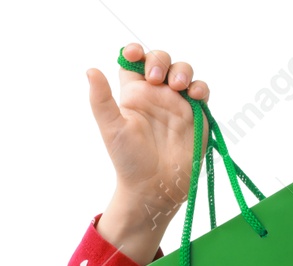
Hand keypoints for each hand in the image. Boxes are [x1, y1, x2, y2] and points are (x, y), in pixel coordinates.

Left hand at [86, 43, 212, 253]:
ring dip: (182, 71)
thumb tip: (90, 70)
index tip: (133, 54)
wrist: (154, 187)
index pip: (134, 62)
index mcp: (134, 94)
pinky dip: (200, 88)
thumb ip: (101, 100)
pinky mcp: (196, 113)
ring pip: (183, 70)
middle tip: (156, 79)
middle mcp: (155, 94)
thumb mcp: (112, 128)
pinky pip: (201, 91)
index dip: (134, 51)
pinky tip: (193, 96)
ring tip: (178, 86)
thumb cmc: (129, 160)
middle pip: (160, 60)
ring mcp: (177, 102)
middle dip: (160, 60)